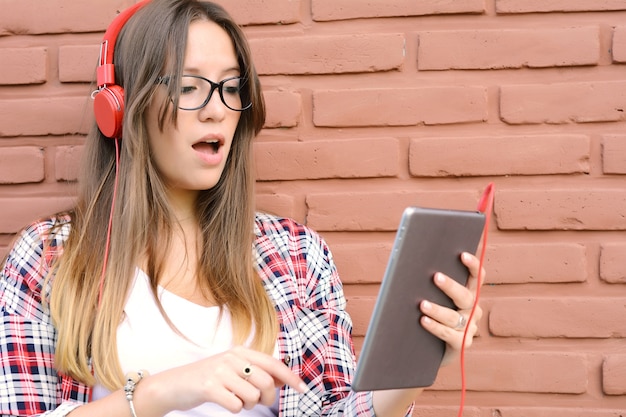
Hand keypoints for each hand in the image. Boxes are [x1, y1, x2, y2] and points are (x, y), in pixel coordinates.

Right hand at [139, 346, 306, 413]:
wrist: (173, 385)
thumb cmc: (207, 379)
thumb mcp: (232, 368)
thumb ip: (256, 371)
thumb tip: (283, 380)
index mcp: (240, 352)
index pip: (272, 363)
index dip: (290, 377)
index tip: (302, 388)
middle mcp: (232, 358)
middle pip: (266, 383)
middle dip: (267, 399)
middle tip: (256, 402)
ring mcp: (220, 371)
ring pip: (253, 396)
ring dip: (247, 404)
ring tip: (234, 398)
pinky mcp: (210, 387)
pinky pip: (236, 406)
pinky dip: (234, 409)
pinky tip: (223, 401)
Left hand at [419, 251, 484, 366]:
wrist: (430, 349)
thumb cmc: (430, 316)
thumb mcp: (435, 298)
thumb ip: (431, 284)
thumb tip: (412, 263)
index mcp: (468, 294)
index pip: (477, 277)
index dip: (473, 266)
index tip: (462, 255)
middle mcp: (472, 309)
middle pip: (465, 296)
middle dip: (450, 286)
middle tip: (435, 277)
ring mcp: (468, 327)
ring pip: (453, 316)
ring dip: (437, 309)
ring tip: (422, 304)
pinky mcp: (461, 343)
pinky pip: (448, 334)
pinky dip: (435, 327)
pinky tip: (423, 321)